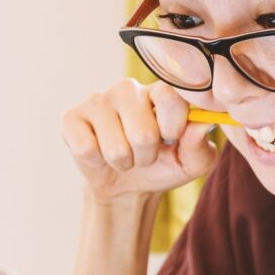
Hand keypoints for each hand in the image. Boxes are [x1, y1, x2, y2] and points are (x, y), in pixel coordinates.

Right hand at [61, 78, 217, 202]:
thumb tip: (202, 124)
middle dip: (147, 156)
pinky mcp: (72, 117)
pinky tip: (100, 154)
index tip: (172, 139)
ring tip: (125, 156)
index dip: (173, 127)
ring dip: (124, 162)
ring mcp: (98, 100)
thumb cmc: (165, 165)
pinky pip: (87, 149)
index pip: (170, 97)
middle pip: (143, 132)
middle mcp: (129, 89)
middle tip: (145, 154)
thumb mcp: (193, 162)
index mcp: (161, 92)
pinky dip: (98, 162)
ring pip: (116, 147)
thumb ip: (201, 144)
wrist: (129, 185)